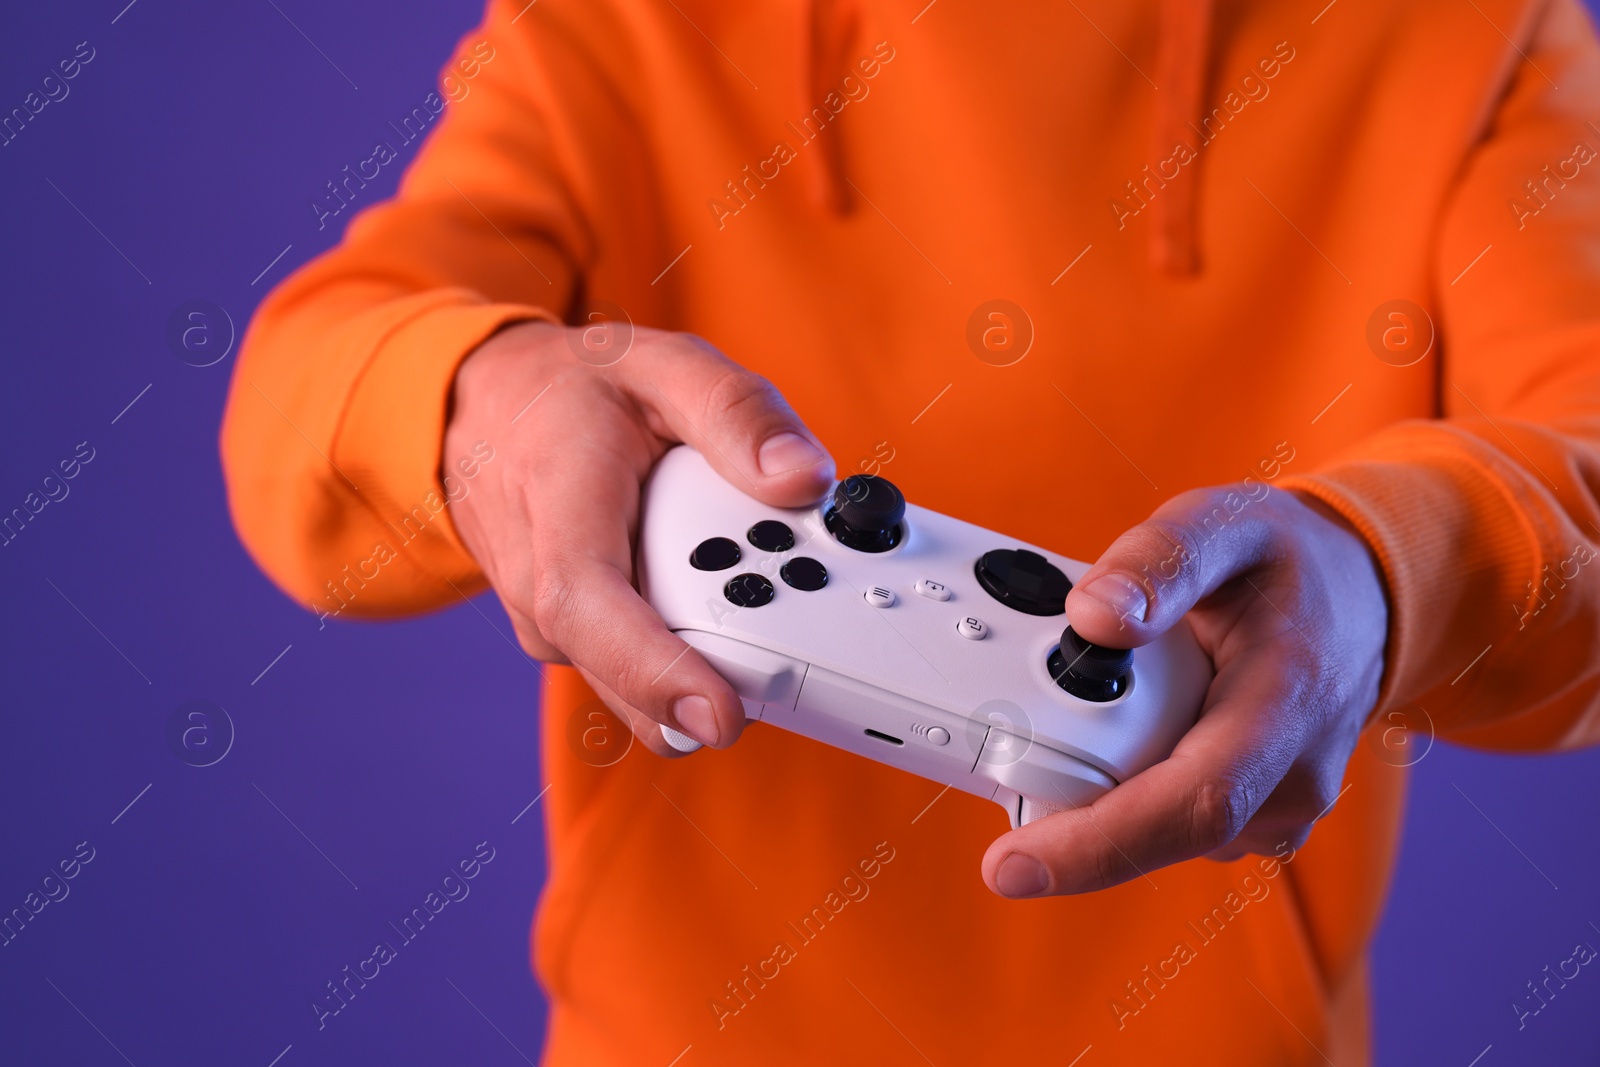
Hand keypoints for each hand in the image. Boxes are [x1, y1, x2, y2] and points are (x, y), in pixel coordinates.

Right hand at [443, 321, 834, 755]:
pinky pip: (642, 667)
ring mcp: (550, 624)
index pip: (588, 608)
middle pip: (628, 670)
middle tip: (801, 645)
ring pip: (640, 682)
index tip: (722, 713)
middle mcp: (538, 583)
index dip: (654, 671)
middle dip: (721, 673)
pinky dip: (693, 646)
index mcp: (556, 505)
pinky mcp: (572, 643)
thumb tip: (803, 478)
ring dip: (711, 656)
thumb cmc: (573, 390)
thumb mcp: (663, 365)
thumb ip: (738, 414)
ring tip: (765, 585)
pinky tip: (728, 597)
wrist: (484, 412)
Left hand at [980, 484, 1388, 896]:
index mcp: (1287, 704)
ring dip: (1093, 793)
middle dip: (1067, 811)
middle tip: (1004, 750)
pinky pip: (1163, 820)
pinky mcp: (1247, 816)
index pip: (1193, 804)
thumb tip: (1093, 618)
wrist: (1361, 595)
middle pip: (1158, 831)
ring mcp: (1273, 807)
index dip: (1100, 845)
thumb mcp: (1228, 523)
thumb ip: (1160, 560)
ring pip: (1155, 830)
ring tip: (1066, 713)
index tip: (1012, 865)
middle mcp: (1289, 777)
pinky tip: (1101, 735)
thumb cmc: (1286, 562)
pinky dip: (1117, 790)